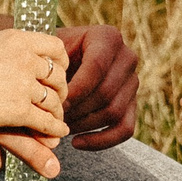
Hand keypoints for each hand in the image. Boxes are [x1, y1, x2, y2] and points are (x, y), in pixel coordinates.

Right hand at [0, 29, 69, 178]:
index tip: (58, 72)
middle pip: (57, 75)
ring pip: (53, 100)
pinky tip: (56, 134)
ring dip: (57, 112)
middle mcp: (23, 58)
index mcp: (15, 39)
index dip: (61, 62)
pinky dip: (54, 129)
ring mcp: (22, 84)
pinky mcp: (18, 110)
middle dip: (61, 89)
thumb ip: (6, 49)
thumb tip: (21, 53)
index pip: (55, 46)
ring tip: (57, 119)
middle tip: (58, 99)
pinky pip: (46, 121)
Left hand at [57, 24, 138, 149]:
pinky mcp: (132, 104)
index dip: (75, 90)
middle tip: (53, 120)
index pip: (96, 67)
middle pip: (106, 92)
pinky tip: (76, 143)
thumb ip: (52, 65)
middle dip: (78, 110)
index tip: (54, 104)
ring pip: (114, 112)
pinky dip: (101, 141)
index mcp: (108, 37)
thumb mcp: (49, 52)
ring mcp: (132, 82)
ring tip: (60, 128)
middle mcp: (127, 57)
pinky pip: (124, 129)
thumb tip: (56, 95)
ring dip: (84, 125)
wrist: (59, 60)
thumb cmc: (49, 55)